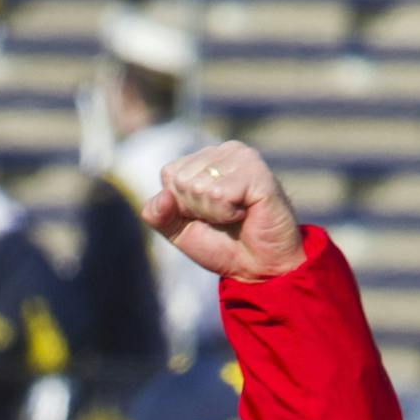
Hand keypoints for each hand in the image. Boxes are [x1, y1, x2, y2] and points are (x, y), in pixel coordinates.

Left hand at [141, 141, 303, 281]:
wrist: (260, 269)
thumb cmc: (223, 246)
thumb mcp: (179, 232)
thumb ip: (158, 215)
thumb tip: (162, 196)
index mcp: (205, 158)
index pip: (169, 175)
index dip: (181, 206)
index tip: (206, 215)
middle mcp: (224, 151)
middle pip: (181, 180)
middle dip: (197, 210)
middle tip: (223, 219)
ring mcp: (242, 157)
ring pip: (199, 187)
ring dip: (214, 213)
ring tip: (236, 216)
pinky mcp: (257, 171)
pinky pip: (220, 194)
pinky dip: (228, 213)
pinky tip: (246, 213)